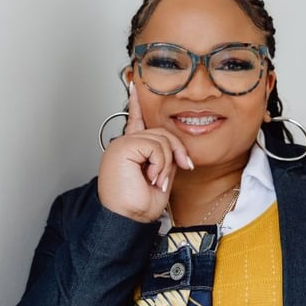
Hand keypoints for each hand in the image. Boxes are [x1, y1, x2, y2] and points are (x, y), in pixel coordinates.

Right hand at [97, 84, 192, 221]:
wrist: (127, 219)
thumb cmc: (139, 205)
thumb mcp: (161, 177)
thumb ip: (166, 158)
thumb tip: (177, 149)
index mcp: (130, 149)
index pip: (135, 120)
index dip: (137, 104)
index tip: (135, 86)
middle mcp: (124, 144)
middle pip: (161, 132)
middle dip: (177, 150)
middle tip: (182, 168)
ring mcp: (122, 144)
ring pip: (161, 139)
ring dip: (167, 163)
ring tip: (158, 181)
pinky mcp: (123, 147)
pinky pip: (155, 146)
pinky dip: (160, 164)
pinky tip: (152, 177)